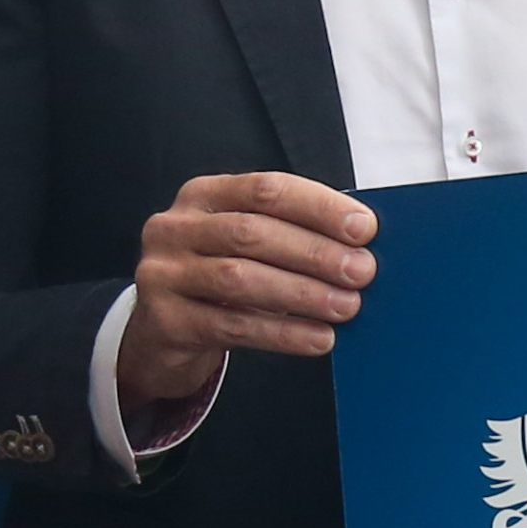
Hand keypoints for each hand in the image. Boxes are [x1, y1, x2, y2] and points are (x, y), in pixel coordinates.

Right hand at [120, 172, 376, 408]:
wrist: (162, 333)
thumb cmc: (222, 277)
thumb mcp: (247, 244)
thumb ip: (292, 233)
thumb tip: (364, 244)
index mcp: (203, 194)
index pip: (266, 189)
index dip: (318, 206)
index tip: (365, 228)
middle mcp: (175, 227)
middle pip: (252, 233)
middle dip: (315, 252)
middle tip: (362, 272)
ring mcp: (162, 274)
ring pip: (240, 279)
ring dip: (303, 293)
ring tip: (347, 307)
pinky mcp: (164, 321)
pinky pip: (232, 326)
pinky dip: (283, 333)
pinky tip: (319, 338)